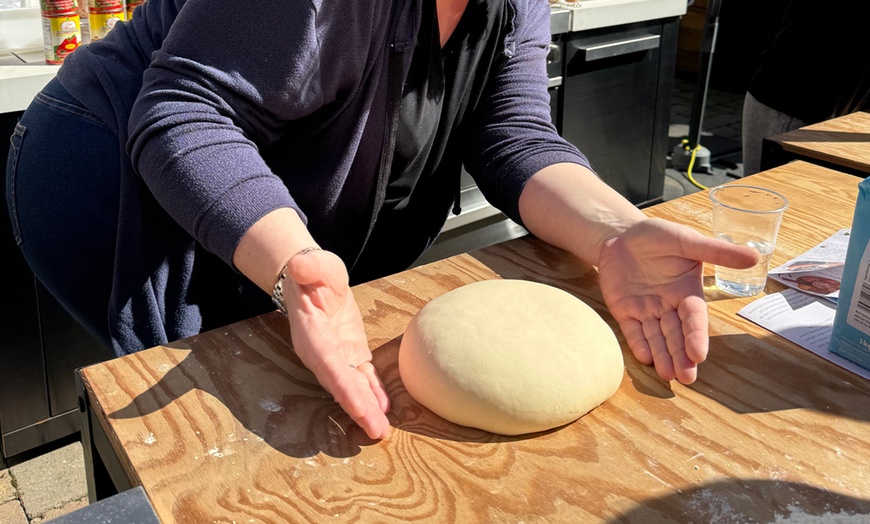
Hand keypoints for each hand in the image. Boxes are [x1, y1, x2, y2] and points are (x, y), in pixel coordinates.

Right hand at [283, 249, 390, 438]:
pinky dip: (373, 393)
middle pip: (339, 383)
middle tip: (375, 432)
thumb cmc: (313, 272)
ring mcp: (336, 355)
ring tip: (380, 430)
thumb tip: (300, 268)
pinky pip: (362, 377)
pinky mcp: (350, 353)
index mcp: (311, 332)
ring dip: (366, 408)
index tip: (357, 407)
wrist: (313, 279)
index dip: (342, 386)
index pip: (328, 363)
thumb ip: (309, 267)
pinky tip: (384, 410)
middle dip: (356, 408)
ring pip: (351, 385)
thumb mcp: (314, 264)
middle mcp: (321, 351)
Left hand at [596, 218, 758, 383]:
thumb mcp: (686, 240)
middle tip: (687, 378)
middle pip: (677, 335)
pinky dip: (638, 344)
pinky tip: (645, 358)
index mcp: (687, 292)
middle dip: (682, 356)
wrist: (621, 235)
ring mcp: (646, 310)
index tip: (699, 354)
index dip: (697, 335)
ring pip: (656, 338)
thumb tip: (755, 257)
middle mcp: (669, 306)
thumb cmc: (657, 236)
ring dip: (663, 356)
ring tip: (668, 375)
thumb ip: (716, 251)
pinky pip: (632, 330)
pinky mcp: (624, 311)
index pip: (694, 318)